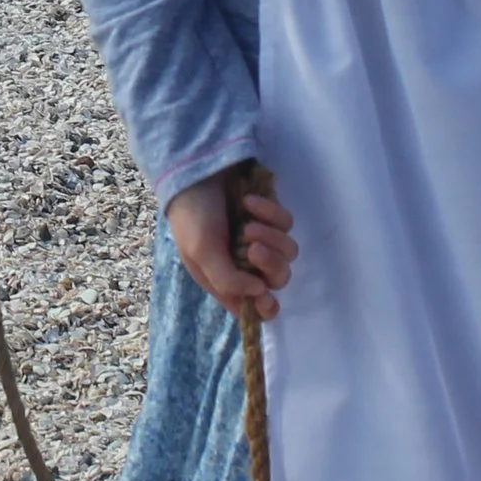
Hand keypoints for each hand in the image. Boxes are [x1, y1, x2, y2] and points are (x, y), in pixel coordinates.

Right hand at [166, 167, 296, 319]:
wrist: (197, 172)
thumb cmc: (192, 217)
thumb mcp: (201, 254)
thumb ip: (228, 281)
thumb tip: (260, 293)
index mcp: (227, 280)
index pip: (254, 307)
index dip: (265, 307)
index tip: (266, 298)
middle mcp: (248, 264)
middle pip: (278, 279)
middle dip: (269, 265)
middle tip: (253, 248)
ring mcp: (264, 239)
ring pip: (288, 252)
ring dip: (270, 237)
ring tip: (247, 223)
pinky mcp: (273, 216)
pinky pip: (286, 223)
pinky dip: (269, 212)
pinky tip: (248, 201)